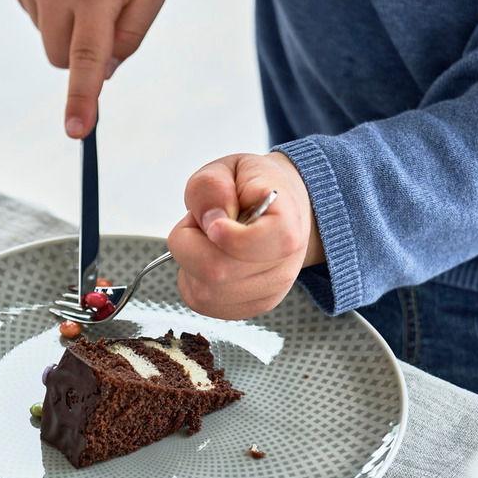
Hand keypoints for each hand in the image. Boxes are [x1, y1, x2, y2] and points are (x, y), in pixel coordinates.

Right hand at [6, 0, 167, 138]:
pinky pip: (31, 11)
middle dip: (80, 50)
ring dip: (65, 24)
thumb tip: (100, 74)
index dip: (82, 98)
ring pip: (44, 35)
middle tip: (103, 11)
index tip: (76, 131)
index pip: (87, 58)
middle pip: (59, 56)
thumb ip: (128, 39)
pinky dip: (49, 3)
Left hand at [168, 152, 324, 319]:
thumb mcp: (230, 168)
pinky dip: (193, 280)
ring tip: (210, 241)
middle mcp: (282, 268)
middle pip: (215, 272)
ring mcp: (266, 294)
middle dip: (192, 242)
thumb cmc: (255, 188)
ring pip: (203, 291)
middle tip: (204, 223)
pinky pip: (201, 302)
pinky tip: (210, 258)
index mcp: (286, 227)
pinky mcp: (246, 309)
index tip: (215, 222)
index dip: (223, 233)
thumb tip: (209, 219)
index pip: (253, 245)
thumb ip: (212, 186)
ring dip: (190, 262)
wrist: (279, 210)